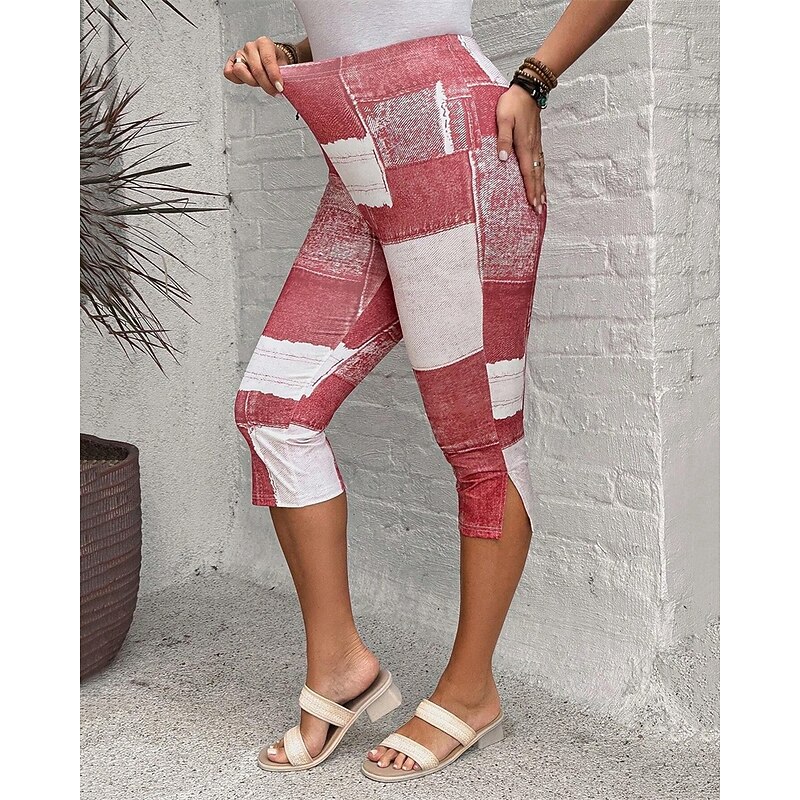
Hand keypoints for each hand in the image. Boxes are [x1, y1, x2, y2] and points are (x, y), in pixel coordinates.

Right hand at [223, 36, 287, 94]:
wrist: (272, 58)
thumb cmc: (277, 61)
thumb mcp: (284, 65)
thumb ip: (283, 74)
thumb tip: (280, 87)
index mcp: (264, 43)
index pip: (268, 60)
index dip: (274, 76)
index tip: (280, 87)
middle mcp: (250, 47)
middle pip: (256, 69)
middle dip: (266, 84)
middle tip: (274, 91)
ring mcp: (240, 54)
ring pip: (240, 71)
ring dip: (251, 82)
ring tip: (260, 84)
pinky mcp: (232, 62)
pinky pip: (229, 72)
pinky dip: (236, 79)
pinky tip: (247, 81)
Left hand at [495, 84, 546, 212]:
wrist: (529, 89)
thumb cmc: (513, 103)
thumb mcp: (503, 119)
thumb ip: (503, 139)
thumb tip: (503, 159)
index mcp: (524, 145)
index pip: (528, 173)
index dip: (530, 190)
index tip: (533, 204)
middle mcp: (533, 147)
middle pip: (536, 175)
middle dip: (538, 193)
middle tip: (538, 210)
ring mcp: (536, 144)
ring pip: (540, 170)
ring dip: (541, 186)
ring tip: (542, 200)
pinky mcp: (536, 140)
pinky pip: (540, 162)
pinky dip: (541, 174)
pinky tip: (540, 178)